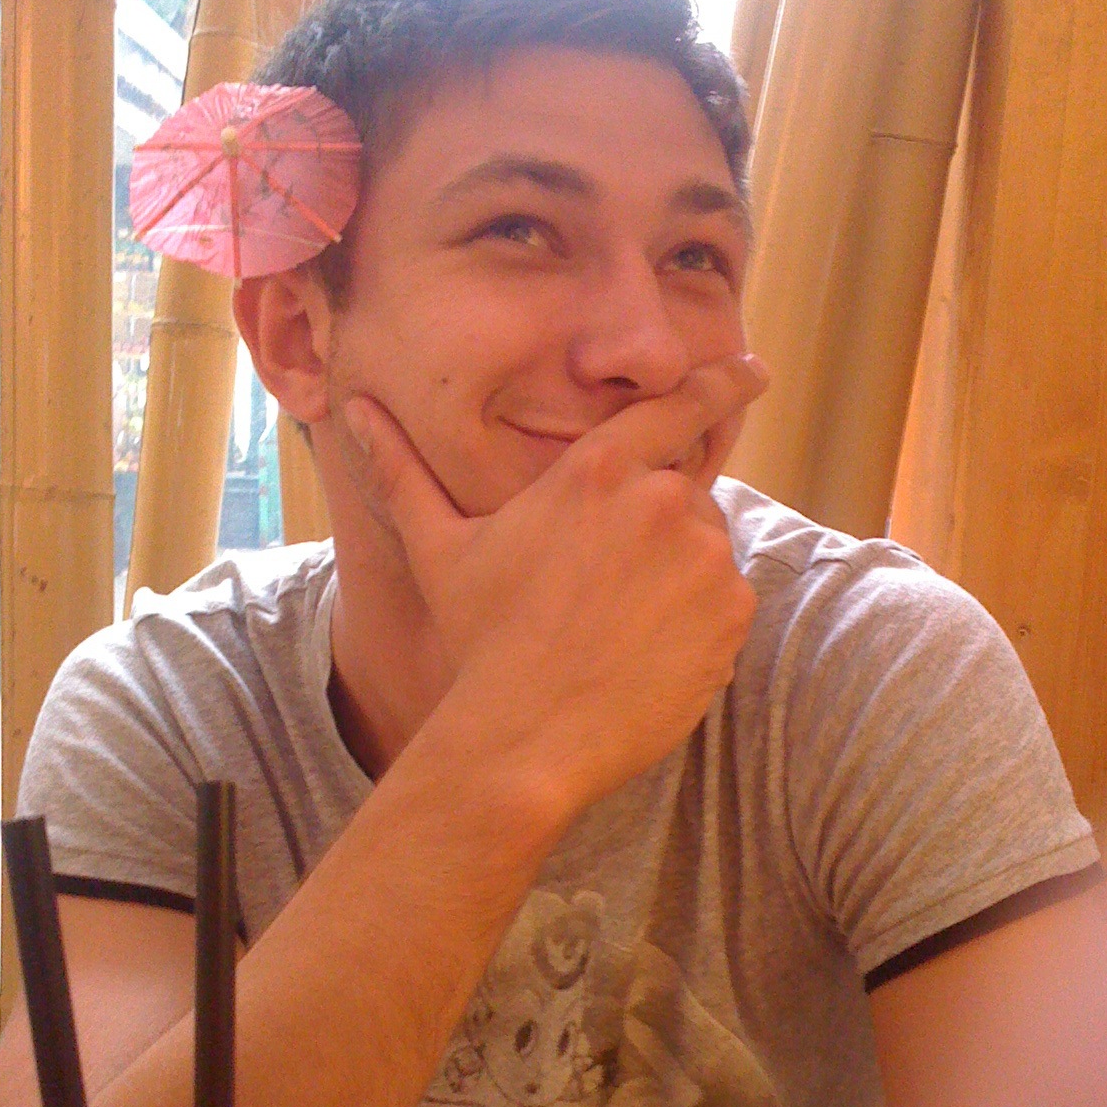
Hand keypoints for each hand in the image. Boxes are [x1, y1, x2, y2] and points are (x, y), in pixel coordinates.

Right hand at [341, 354, 767, 816]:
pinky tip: (644, 656)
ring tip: (617, 631)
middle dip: (655, 532)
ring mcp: (704, 557)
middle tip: (605, 592)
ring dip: (676, 580)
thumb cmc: (479, 640)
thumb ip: (404, 470)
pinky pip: (726, 606)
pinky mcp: (731, 613)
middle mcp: (661, 501)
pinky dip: (699, 626)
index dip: (720, 383)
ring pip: (705, 553)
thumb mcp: (438, 548)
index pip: (677, 405)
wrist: (523, 736)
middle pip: (682, 498)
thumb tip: (355, 409)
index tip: (752, 370)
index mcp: (597, 471)